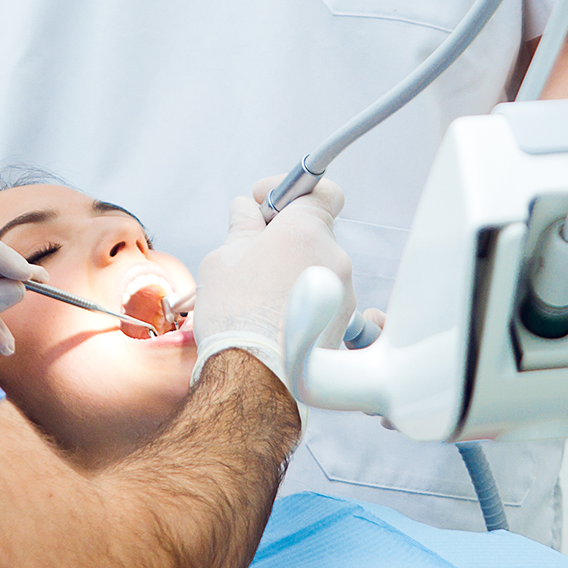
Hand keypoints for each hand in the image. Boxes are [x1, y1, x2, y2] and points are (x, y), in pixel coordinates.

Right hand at [190, 175, 353, 388]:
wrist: (253, 376)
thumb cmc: (236, 315)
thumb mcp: (223, 258)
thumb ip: (242, 228)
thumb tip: (246, 212)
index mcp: (305, 230)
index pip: (322, 190)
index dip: (291, 191)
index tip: (265, 202)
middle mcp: (333, 256)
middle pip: (315, 231)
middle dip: (285, 235)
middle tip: (251, 249)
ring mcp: (344, 292)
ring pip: (318, 266)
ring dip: (293, 269)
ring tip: (258, 291)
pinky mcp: (344, 322)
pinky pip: (324, 297)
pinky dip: (303, 298)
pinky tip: (273, 314)